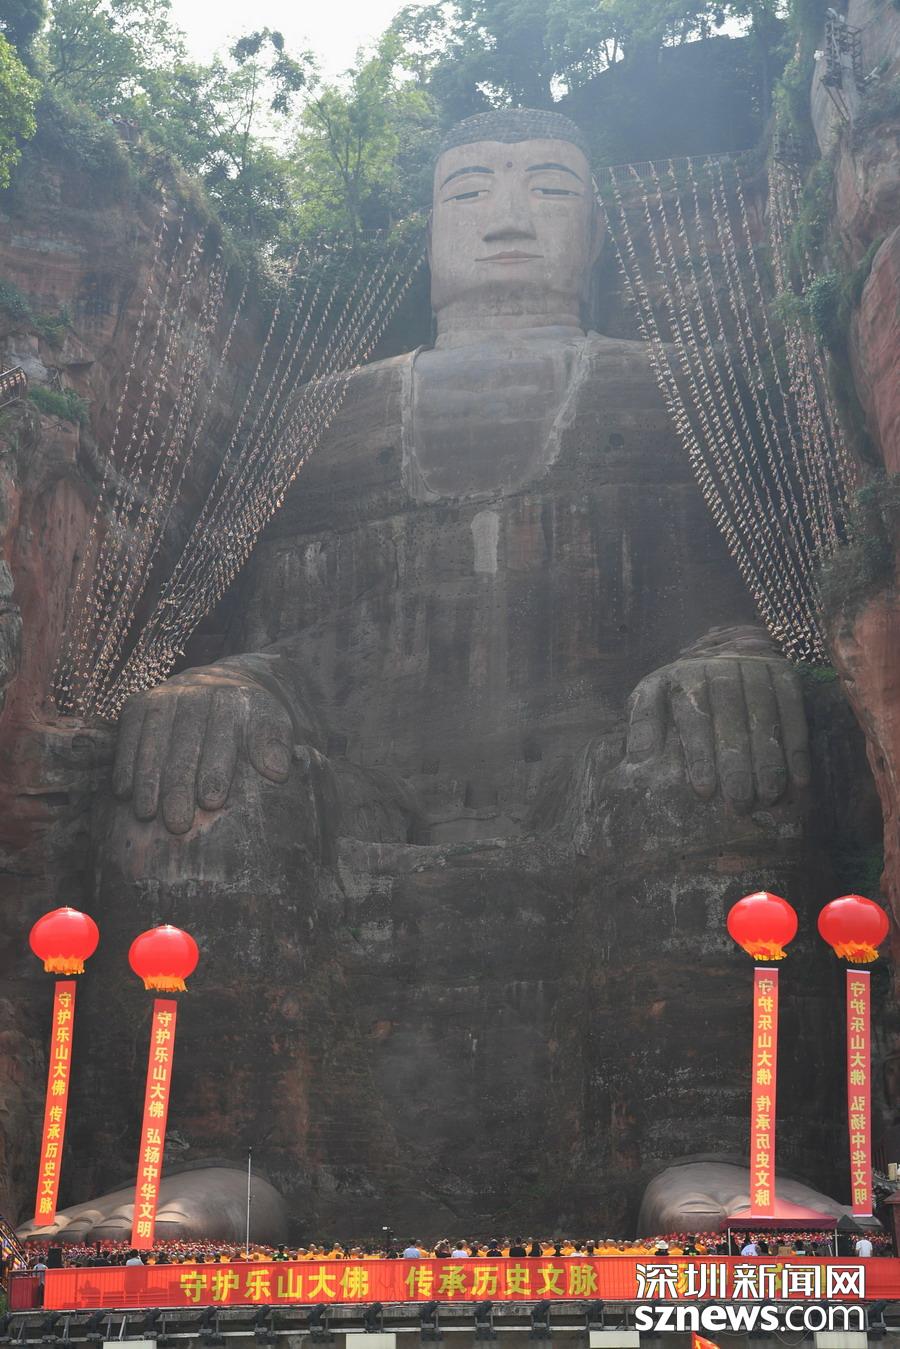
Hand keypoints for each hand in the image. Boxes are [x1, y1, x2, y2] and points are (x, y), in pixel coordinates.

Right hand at [113, 664, 295, 833]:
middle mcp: (197, 691)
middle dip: (179, 785)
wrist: (223, 683)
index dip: (216, 769)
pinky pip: (129, 733)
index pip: (223, 736)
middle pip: (185, 742)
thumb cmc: (249, 719)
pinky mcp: (139, 702)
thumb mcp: (273, 724)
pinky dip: (125, 762)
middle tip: (177, 823)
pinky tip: (124, 791)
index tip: (211, 802)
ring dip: (148, 779)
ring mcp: (165, 695)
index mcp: (234, 698)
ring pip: (153, 739)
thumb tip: (277, 773)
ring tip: (147, 814)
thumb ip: (275, 745)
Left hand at [625, 634, 810, 810]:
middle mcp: (724, 666)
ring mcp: (757, 667)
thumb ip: (643, 723)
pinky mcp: (784, 673)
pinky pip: (794, 711)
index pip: (695, 717)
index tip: (704, 791)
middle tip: (739, 804)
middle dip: (736, 765)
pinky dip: (797, 748)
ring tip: (768, 797)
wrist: (718, 649)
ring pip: (765, 717)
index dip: (700, 755)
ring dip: (770, 761)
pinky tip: (798, 781)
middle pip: (732, 720)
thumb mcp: (652, 694)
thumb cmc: (679, 686)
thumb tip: (638, 759)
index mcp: (687, 674)